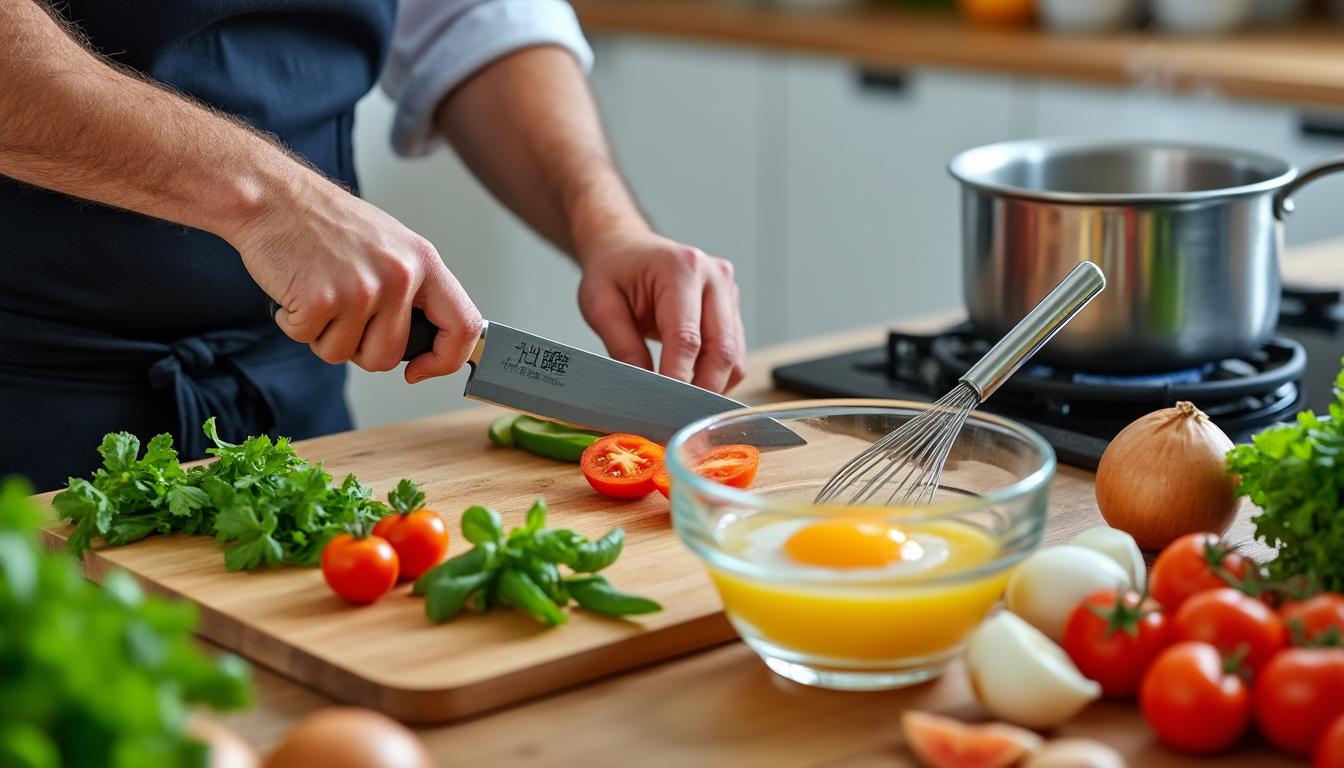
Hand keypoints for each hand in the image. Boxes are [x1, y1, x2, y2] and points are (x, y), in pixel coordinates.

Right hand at [225, 174, 481, 382]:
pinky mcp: (321, 299)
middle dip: (359, 348)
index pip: (463, 325)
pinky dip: (294, 324)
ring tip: (318, 293)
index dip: (446, 359)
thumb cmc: (326, 222)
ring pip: (345, 354)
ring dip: (324, 335)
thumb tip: (430, 338)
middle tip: (341, 314)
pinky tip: (295, 290)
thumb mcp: (390, 245)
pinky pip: (309, 340)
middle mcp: (399, 275)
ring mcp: (361, 288)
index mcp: (424, 261)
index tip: (421, 369)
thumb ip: (413, 289)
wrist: (272, 197)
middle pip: (389, 356)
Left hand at [577, 229, 746, 392]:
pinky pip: (733, 353)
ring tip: (680, 403)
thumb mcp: (600, 305)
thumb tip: (644, 387)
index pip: (687, 338)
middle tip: (675, 418)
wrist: (627, 247)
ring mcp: (729, 292)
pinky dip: (715, 375)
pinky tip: (690, 382)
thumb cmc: (612, 271)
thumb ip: (622, 346)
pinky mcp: (732, 308)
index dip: (678, 378)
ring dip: (710, 386)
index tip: (664, 408)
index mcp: (680, 269)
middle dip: (701, 391)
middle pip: (721, 350)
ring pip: (734, 357)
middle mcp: (714, 277)